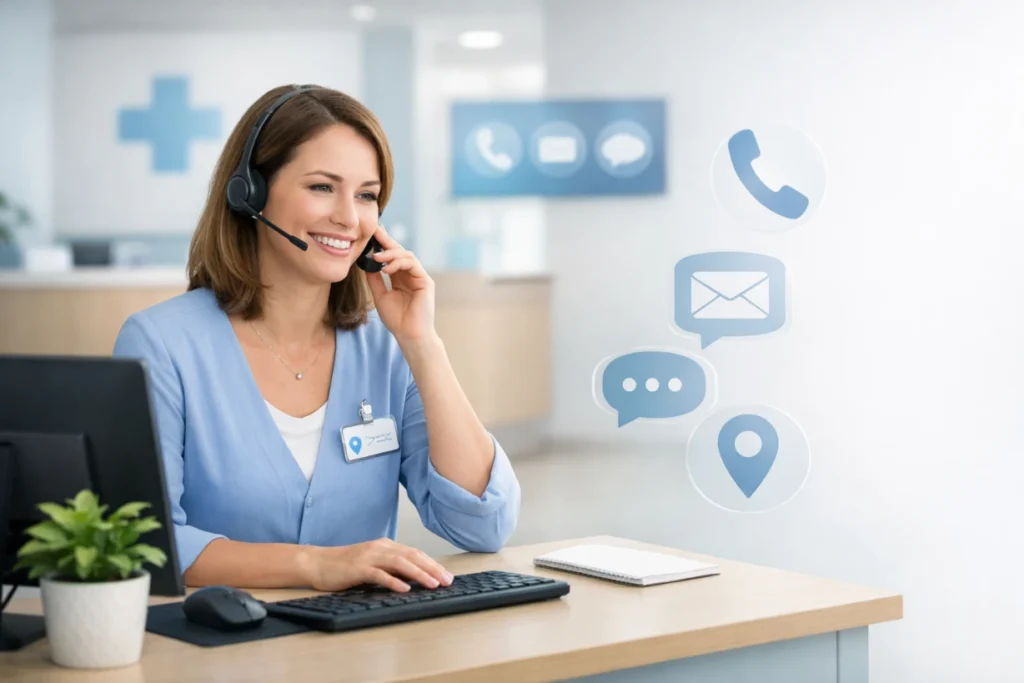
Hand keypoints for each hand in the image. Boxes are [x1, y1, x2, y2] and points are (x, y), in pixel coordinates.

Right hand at [305, 538, 453, 592]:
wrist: (317, 563)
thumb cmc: (345, 567)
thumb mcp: (372, 564)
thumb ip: (390, 568)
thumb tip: (413, 578)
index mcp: (385, 546)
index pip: (415, 553)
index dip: (432, 564)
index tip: (446, 575)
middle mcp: (380, 548)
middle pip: (412, 556)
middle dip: (432, 568)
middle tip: (447, 580)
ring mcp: (369, 556)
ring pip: (400, 563)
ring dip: (419, 574)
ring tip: (433, 584)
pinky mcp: (357, 568)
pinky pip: (379, 574)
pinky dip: (393, 581)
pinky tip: (405, 588)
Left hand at [364, 224, 436, 346]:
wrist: (409, 335)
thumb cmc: (396, 320)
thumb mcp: (380, 296)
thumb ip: (374, 279)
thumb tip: (365, 263)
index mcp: (400, 278)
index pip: (391, 257)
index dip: (382, 245)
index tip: (370, 234)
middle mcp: (411, 275)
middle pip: (400, 251)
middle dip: (387, 241)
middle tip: (374, 231)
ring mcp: (419, 277)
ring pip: (407, 255)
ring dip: (391, 254)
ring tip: (377, 258)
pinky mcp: (425, 281)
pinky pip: (413, 264)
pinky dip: (399, 263)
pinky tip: (386, 269)